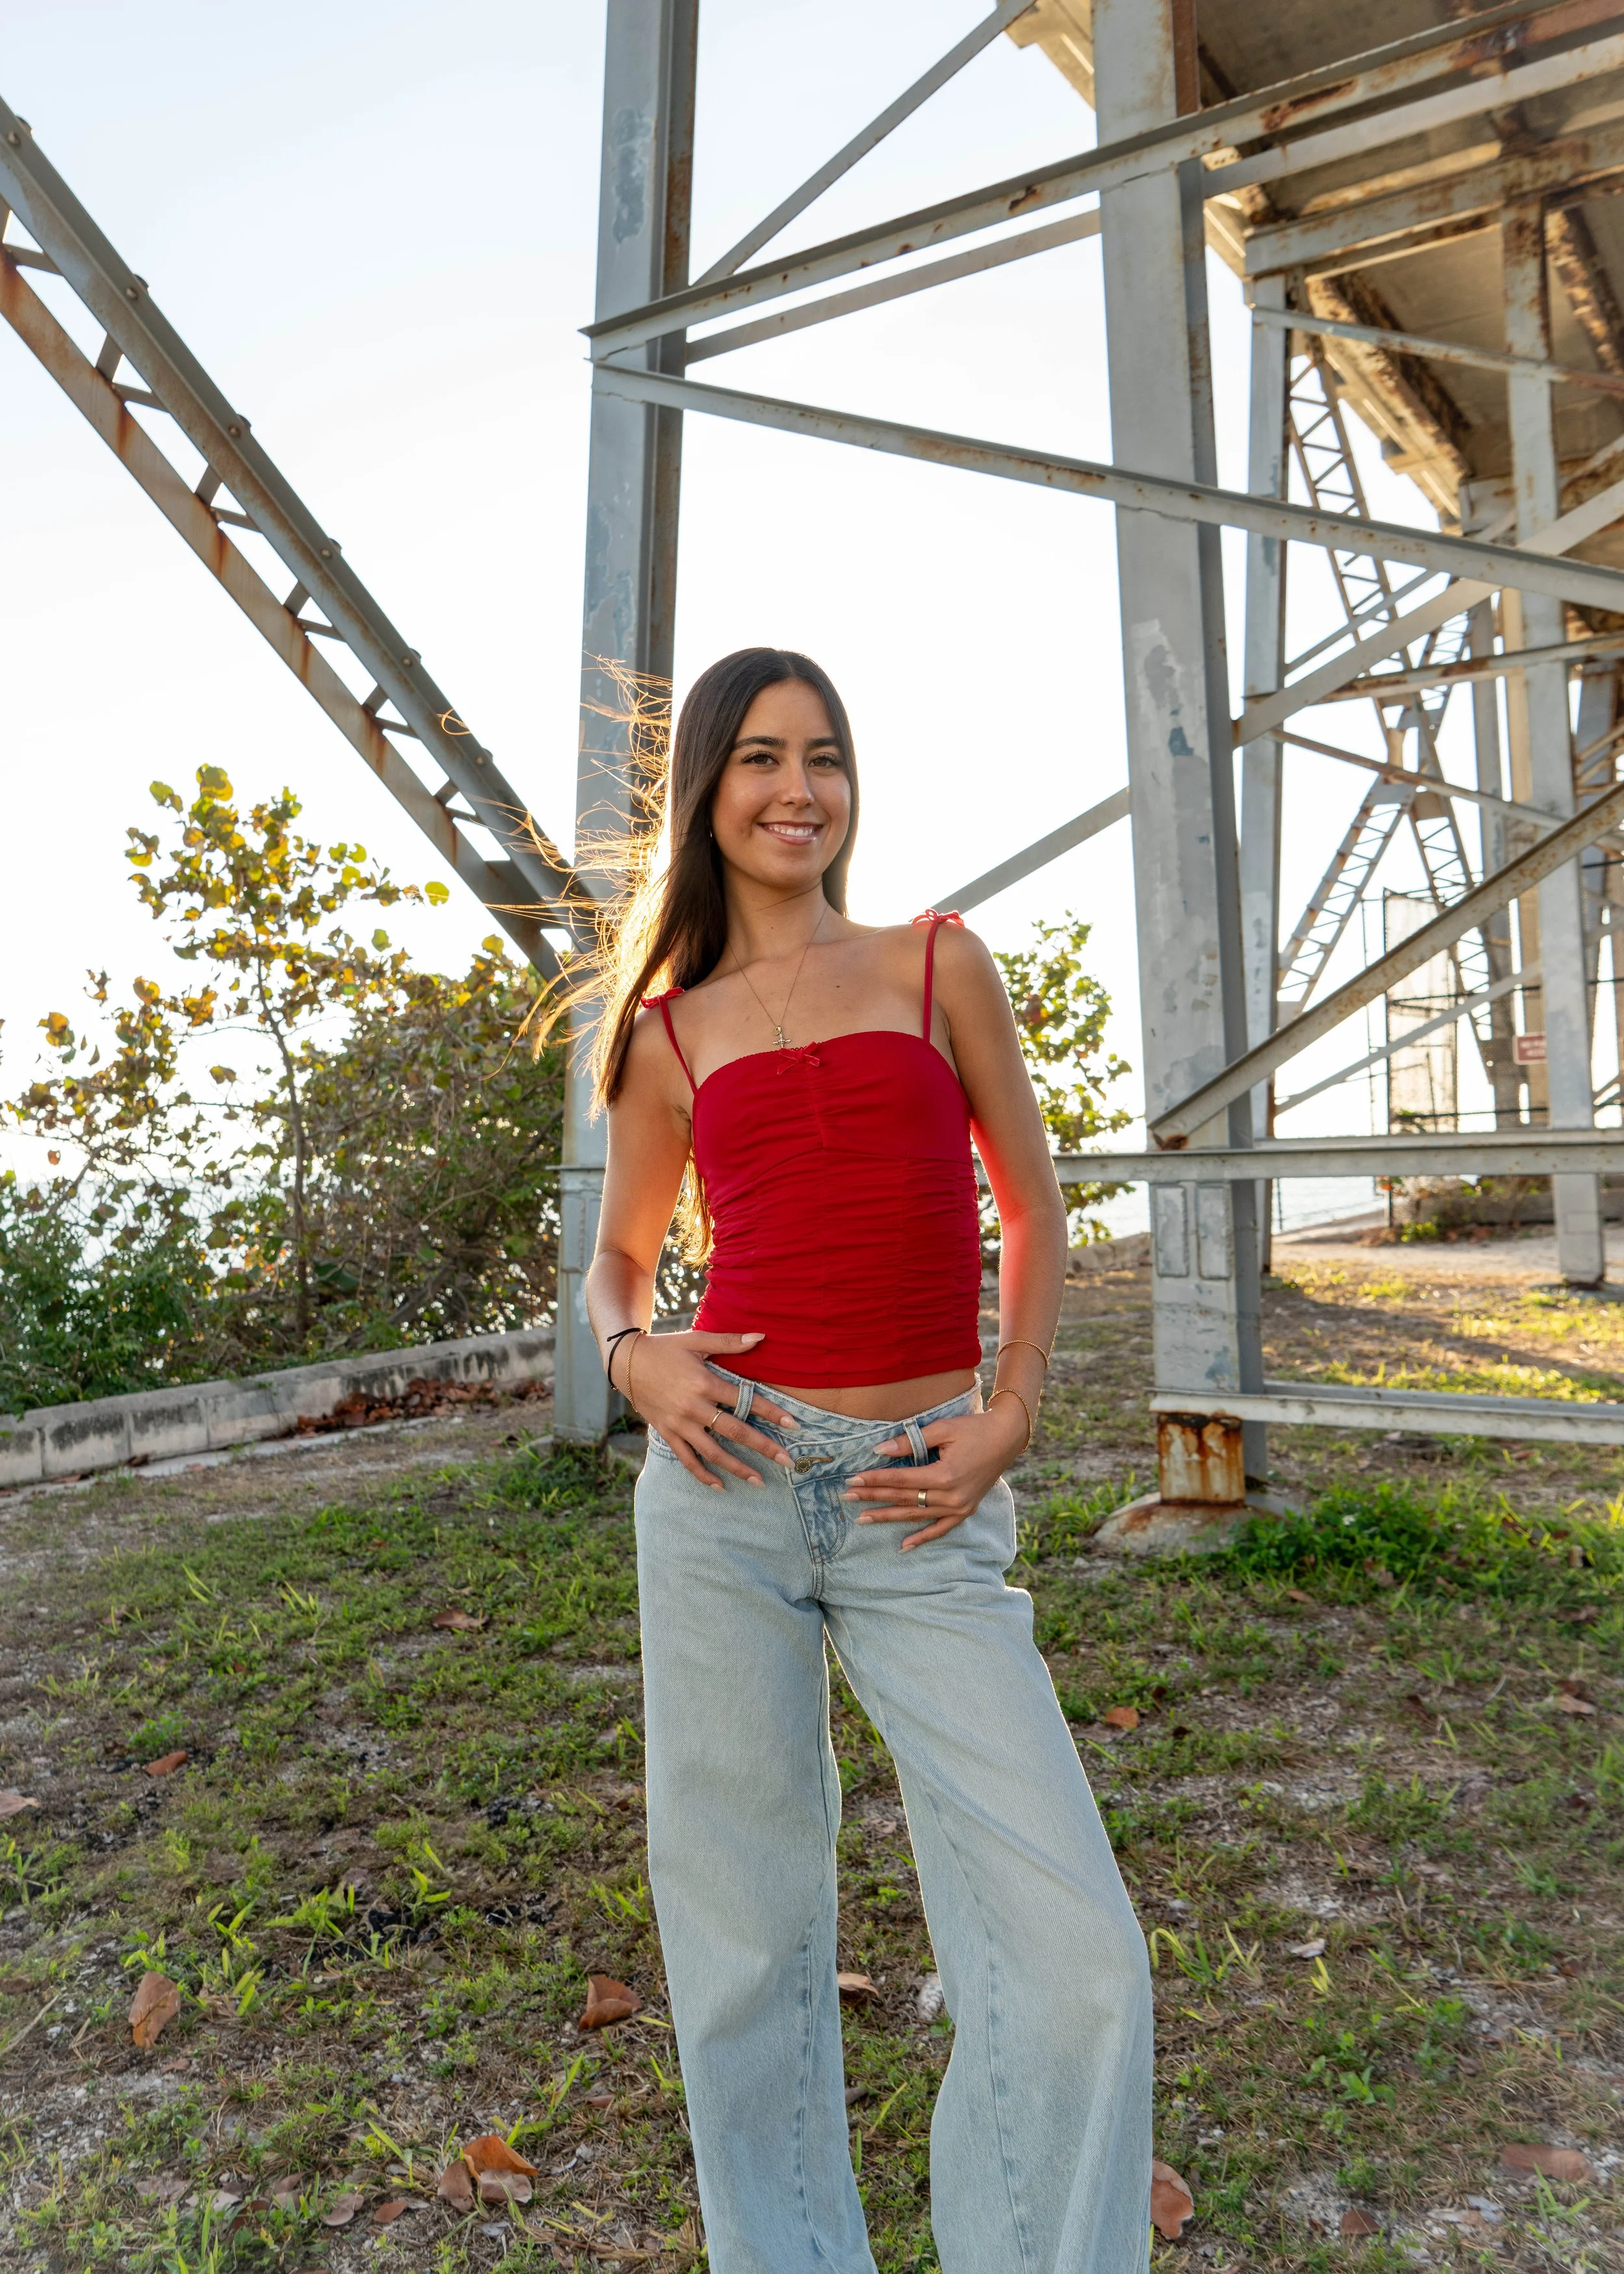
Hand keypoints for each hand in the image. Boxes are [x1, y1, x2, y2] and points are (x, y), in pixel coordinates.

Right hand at [621, 1330, 799, 1489]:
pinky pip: (687, 1459)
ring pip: (712, 1452)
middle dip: (763, 1447)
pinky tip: (721, 1487)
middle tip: (787, 1462)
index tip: (793, 1425)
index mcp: (704, 1382)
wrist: (626, 1362)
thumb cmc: (665, 1348)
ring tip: (760, 1481)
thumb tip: (761, 1337)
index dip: (771, 1412)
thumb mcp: (696, 1340)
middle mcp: (693, 1407)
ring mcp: (679, 1424)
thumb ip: (729, 1342)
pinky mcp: (667, 1433)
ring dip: (737, 1468)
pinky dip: (703, 1475)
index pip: (745, 1400)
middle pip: (734, 1431)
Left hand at [843, 1400, 1026, 1548]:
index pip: (901, 1480)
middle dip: (874, 1497)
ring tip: (863, 1519)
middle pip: (904, 1499)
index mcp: (945, 1475)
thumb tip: (879, 1450)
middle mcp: (952, 1496)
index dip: (875, 1479)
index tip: (853, 1479)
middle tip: (847, 1496)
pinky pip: (941, 1529)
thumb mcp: (942, 1429)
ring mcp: (960, 1507)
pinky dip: (922, 1537)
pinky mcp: (966, 1511)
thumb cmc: (973, 1428)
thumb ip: (910, 1442)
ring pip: (917, 1516)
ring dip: (889, 1517)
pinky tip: (903, 1545)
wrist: (1006, 1438)